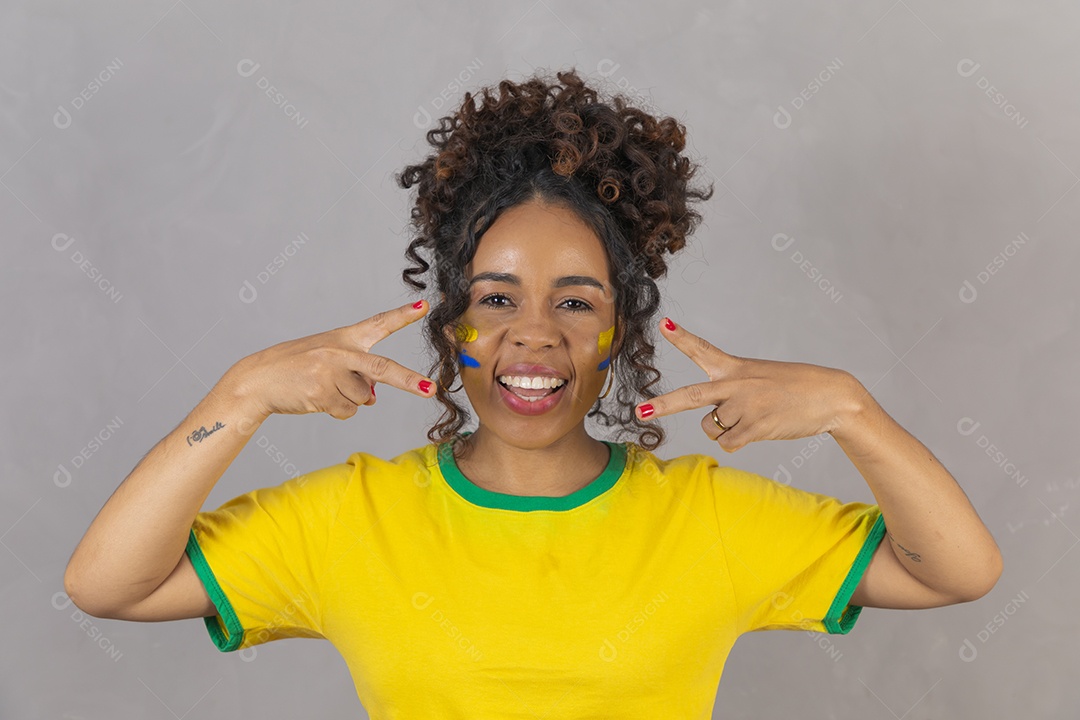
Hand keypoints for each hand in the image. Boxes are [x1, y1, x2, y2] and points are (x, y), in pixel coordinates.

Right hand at [222, 300, 435, 420]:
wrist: (258, 379)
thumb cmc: (297, 368)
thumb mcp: (327, 359)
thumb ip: (356, 373)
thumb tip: (373, 398)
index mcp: (344, 338)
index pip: (378, 324)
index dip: (403, 315)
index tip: (425, 306)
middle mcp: (340, 353)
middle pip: (382, 369)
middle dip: (408, 381)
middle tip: (429, 389)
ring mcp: (330, 374)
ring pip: (363, 398)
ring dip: (349, 400)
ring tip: (323, 388)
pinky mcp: (321, 394)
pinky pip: (347, 411)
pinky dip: (337, 410)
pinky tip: (317, 398)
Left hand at [635, 318, 861, 451]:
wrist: (831, 397)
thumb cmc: (794, 387)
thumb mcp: (760, 376)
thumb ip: (732, 391)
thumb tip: (712, 423)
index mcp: (735, 368)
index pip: (703, 349)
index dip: (681, 337)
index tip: (664, 324)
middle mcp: (735, 385)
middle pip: (690, 396)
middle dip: (662, 405)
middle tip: (640, 411)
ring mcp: (745, 407)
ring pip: (710, 428)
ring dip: (721, 430)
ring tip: (747, 420)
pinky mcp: (756, 427)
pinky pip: (728, 443)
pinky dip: (736, 442)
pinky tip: (755, 431)